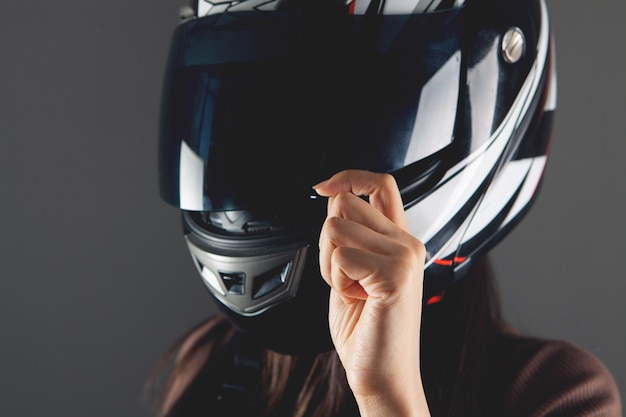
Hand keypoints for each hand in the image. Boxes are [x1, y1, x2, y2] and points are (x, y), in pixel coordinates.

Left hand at [315, 170, 429, 416]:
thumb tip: (331, 202)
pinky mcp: (395, 274)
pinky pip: (340, 255)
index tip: (322, 187)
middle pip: (344, 204)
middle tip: (344, 276)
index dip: (349, 177)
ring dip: (330, 262)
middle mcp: (407, 243)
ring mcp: (404, 256)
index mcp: (399, 240)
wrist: (382, 374)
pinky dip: (335, 280)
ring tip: (352, 289)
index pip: (381, 183)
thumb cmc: (366, 330)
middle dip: (328, 239)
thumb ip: (351, 238)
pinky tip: (357, 299)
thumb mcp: (354, 273)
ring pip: (335, 227)